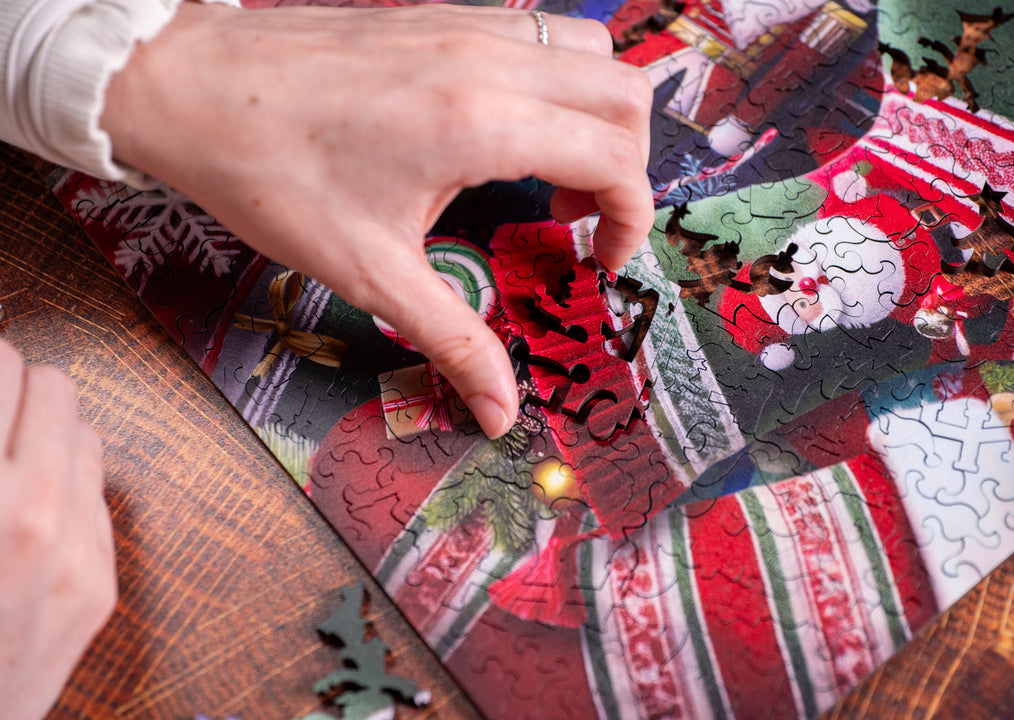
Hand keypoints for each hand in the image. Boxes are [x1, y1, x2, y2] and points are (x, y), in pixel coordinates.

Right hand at [0, 339, 116, 719]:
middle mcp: (28, 517)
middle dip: (8, 384)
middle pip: (49, 385)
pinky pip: (97, 486)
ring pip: (83, 428)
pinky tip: (27, 493)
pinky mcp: (99, 584)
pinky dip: (65, 475)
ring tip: (2, 446)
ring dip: (42, 426)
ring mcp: (74, 554)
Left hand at [101, 2, 653, 437]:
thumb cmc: (272, 174)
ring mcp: (468, 25)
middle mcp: (489, 60)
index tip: (598, 259)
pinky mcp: (442, 14)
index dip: (631, 218)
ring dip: (596, 116)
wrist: (189, 86)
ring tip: (548, 173)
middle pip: (625, 94)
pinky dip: (554, 85)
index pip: (615, 157)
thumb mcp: (369, 271)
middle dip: (626, 165)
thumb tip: (500, 412)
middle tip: (577, 220)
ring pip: (591, 52)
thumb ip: (452, 339)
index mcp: (481, 122)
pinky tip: (503, 133)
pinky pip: (539, 35)